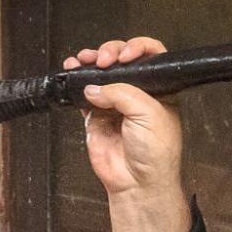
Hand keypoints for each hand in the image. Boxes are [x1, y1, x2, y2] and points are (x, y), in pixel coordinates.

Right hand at [65, 37, 191, 231]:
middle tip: (103, 60)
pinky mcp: (96, 116)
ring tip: (84, 60)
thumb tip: (94, 87)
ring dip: (91, 62)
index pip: (151, 57)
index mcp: (159, 89)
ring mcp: (115, 103)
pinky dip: (76, 82)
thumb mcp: (148, 114)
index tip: (125, 55)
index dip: (137, 48)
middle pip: (122, 59)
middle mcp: (137, 93)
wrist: (137, 183)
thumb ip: (121, 93)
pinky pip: (83, 93)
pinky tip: (72, 71)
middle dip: (111, 53)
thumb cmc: (155, 153)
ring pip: (101, 73)